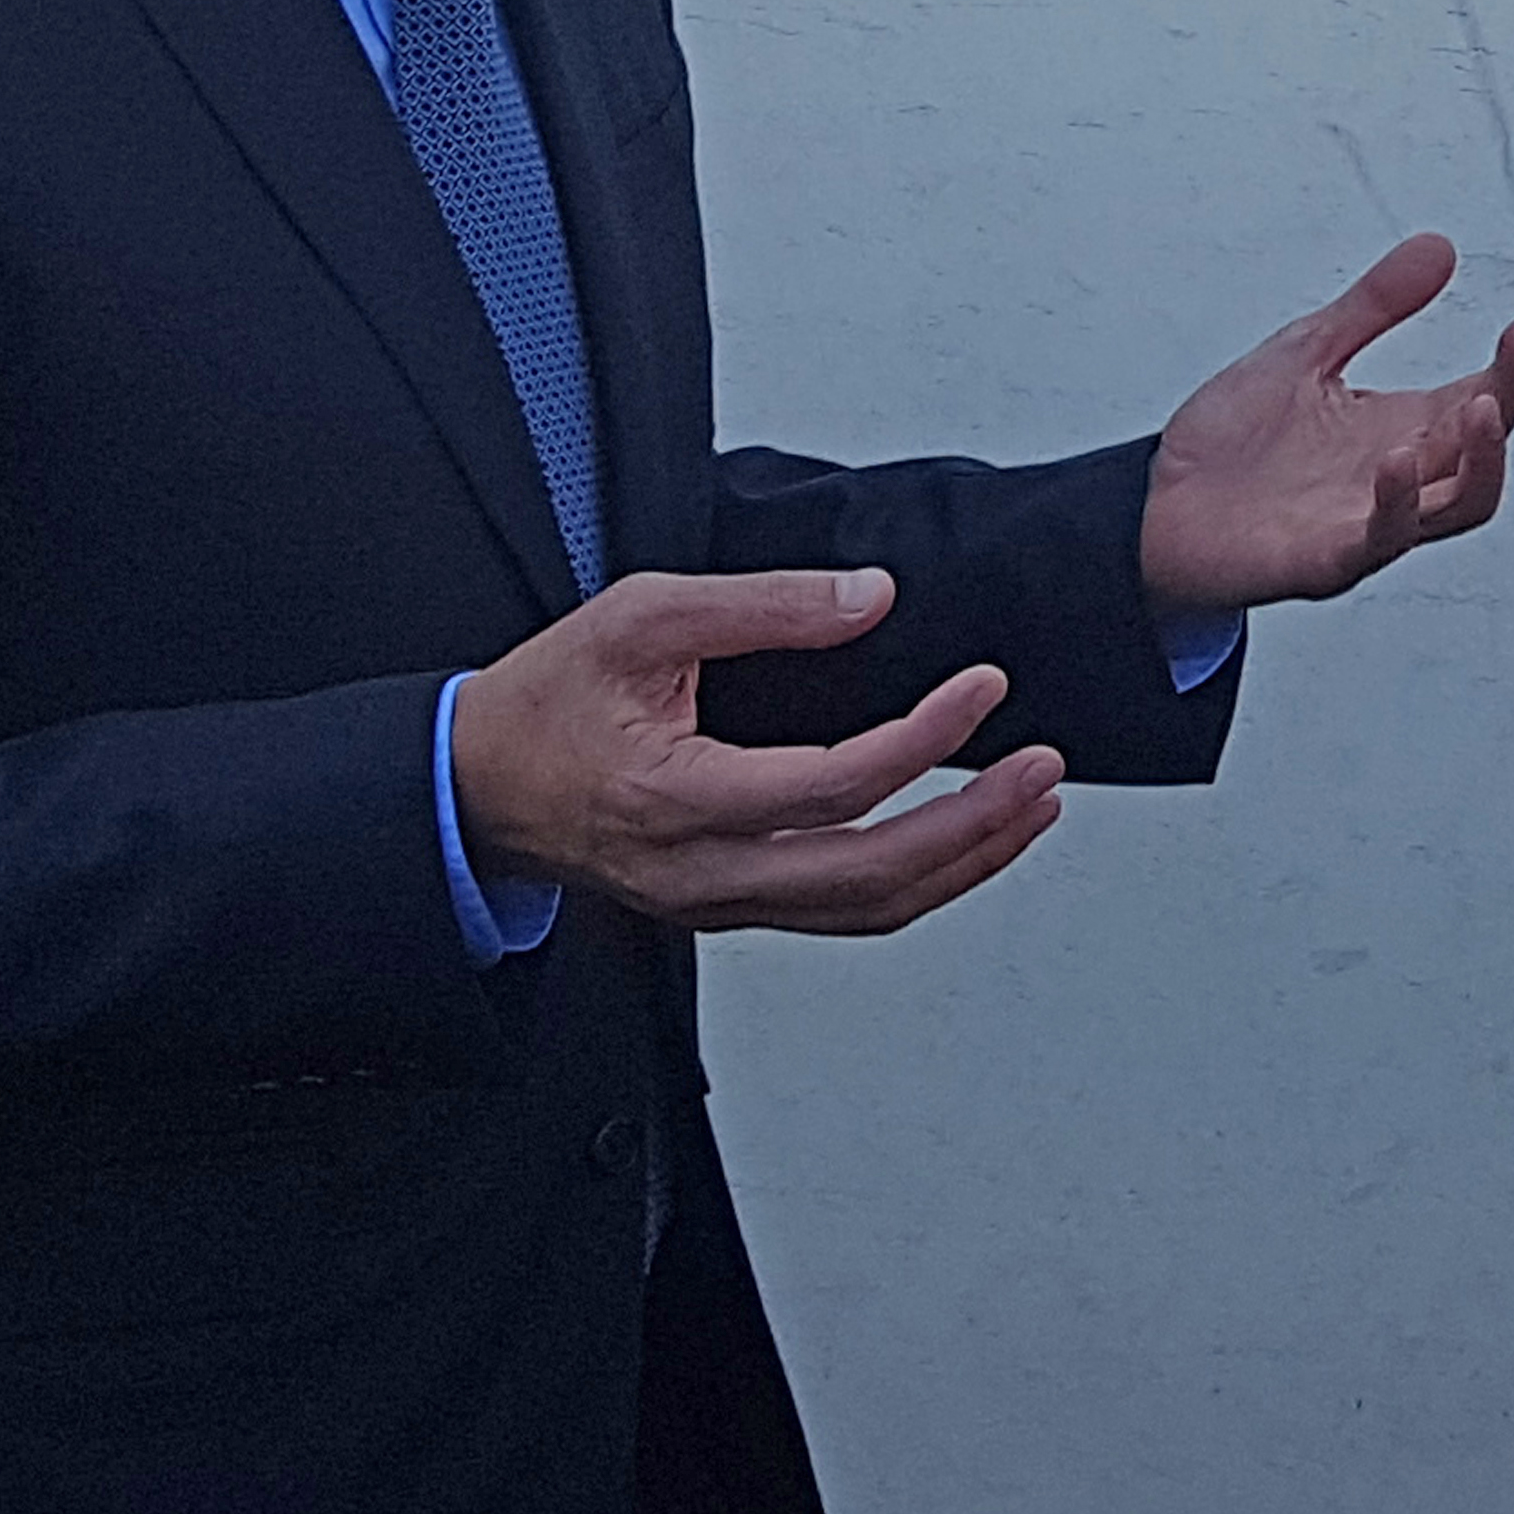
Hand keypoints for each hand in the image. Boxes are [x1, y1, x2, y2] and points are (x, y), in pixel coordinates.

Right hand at [452, 569, 1065, 935]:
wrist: (474, 786)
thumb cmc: (544, 704)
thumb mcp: (639, 618)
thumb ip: (760, 605)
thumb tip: (868, 598)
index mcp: (676, 798)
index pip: (835, 784)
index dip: (924, 739)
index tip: (982, 689)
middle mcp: (701, 872)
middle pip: (869, 874)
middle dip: (975, 825)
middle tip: (1040, 770)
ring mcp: (716, 903)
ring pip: (864, 911)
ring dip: (962, 864)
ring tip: (1030, 808)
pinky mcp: (727, 908)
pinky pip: (839, 914)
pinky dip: (914, 883)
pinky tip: (962, 844)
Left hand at [1137, 234, 1513, 616]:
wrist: (1155, 507)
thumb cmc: (1235, 441)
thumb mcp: (1306, 351)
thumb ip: (1374, 306)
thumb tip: (1443, 246)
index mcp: (1411, 427)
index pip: (1496, 393)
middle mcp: (1407, 477)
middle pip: (1492, 441)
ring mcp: (1373, 523)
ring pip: (1462, 505)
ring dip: (1483, 459)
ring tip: (1484, 405)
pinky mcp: (1328, 560)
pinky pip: (1381, 540)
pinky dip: (1397, 503)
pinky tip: (1397, 457)